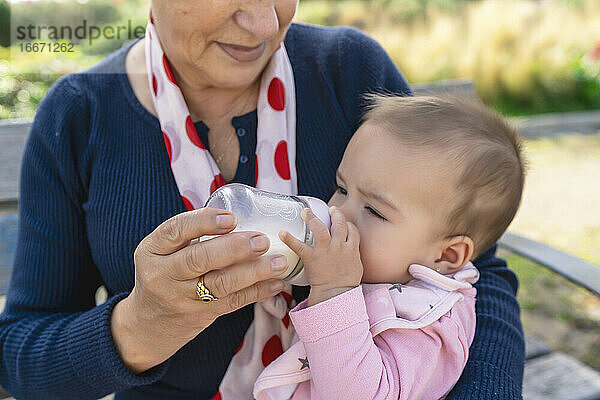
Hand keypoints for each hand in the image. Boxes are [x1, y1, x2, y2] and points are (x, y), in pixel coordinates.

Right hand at [111, 207, 288, 372]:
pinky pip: (232, 302)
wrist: (149, 322)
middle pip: (199, 259)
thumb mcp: (163, 251)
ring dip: (253, 273)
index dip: (205, 222)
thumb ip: (192, 235)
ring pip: (220, 284)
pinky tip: (276, 283)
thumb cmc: (165, 273)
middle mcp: (162, 274)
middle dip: (234, 248)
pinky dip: (257, 292)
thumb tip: (243, 213)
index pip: (176, 230)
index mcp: (152, 249)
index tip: (232, 218)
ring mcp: (181, 298)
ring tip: (279, 262)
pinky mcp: (199, 316)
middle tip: (262, 240)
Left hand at [279, 207, 362, 305]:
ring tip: (305, 211)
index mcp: (351, 248)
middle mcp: (339, 246)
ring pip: (320, 228)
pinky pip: (299, 246)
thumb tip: (349, 251)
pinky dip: (290, 239)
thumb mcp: (356, 266)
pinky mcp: (312, 257)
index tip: (343, 222)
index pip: (352, 229)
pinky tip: (283, 233)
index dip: (347, 224)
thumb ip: (352, 254)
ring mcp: (325, 250)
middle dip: (335, 214)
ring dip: (312, 218)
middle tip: (331, 209)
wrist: (337, 294)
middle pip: (339, 223)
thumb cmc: (346, 283)